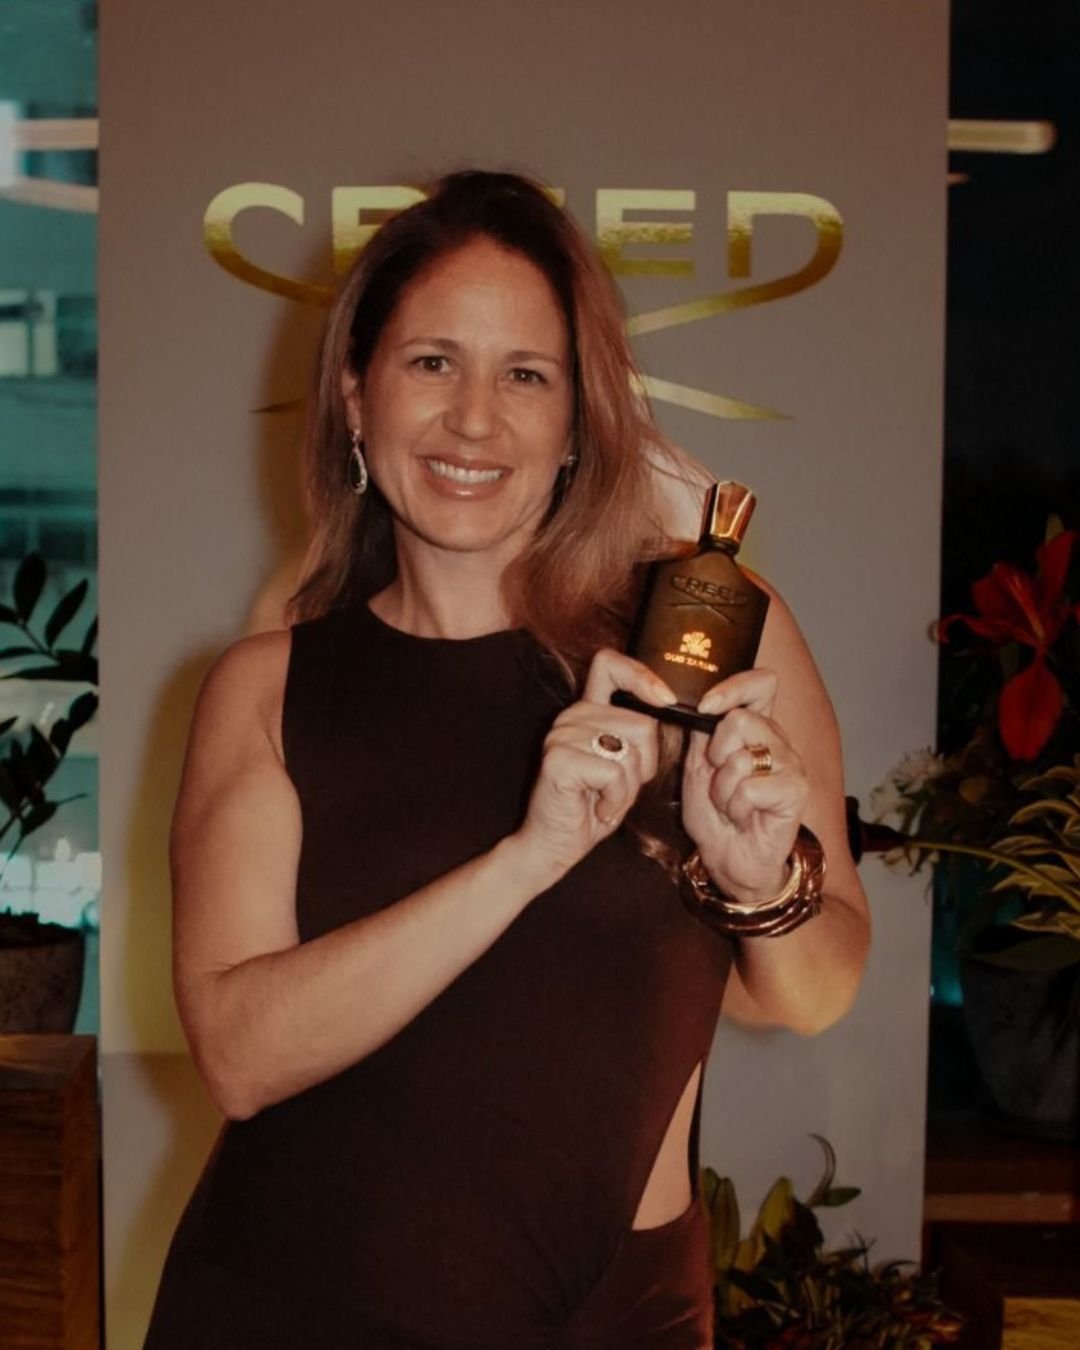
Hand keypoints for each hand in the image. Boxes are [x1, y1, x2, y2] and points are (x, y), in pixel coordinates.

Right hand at [513, 650, 675, 881]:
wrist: (554, 845)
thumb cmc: (593, 806)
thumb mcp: (624, 765)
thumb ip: (637, 735)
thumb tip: (671, 706)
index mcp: (587, 710)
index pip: (610, 664)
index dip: (642, 675)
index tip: (666, 700)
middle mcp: (571, 716)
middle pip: (641, 723)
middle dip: (644, 765)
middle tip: (617, 788)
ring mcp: (561, 735)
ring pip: (630, 752)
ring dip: (628, 788)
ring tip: (604, 799)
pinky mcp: (559, 759)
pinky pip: (614, 773)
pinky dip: (616, 800)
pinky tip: (597, 808)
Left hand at [680, 668, 809, 901]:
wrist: (730, 860)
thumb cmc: (716, 814)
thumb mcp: (698, 764)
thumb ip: (702, 729)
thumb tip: (694, 696)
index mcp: (757, 727)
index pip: (761, 683)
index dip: (733, 686)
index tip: (704, 706)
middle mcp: (779, 740)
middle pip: (741, 719)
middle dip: (716, 755)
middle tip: (720, 780)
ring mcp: (792, 764)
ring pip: (741, 758)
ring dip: (723, 788)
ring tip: (730, 805)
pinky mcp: (797, 791)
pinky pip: (750, 787)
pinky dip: (735, 807)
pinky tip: (744, 818)